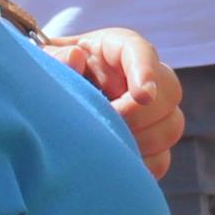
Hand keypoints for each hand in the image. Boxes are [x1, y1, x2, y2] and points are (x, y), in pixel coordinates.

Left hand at [48, 29, 182, 177]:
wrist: (46, 104)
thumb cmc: (46, 77)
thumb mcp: (43, 62)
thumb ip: (55, 58)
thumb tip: (75, 58)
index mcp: (117, 50)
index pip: (141, 52)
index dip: (146, 72)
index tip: (142, 96)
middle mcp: (140, 79)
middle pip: (169, 92)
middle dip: (142, 114)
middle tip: (110, 123)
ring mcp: (149, 114)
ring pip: (171, 127)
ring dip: (143, 140)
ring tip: (108, 142)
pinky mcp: (148, 144)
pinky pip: (161, 159)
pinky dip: (143, 164)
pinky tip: (116, 162)